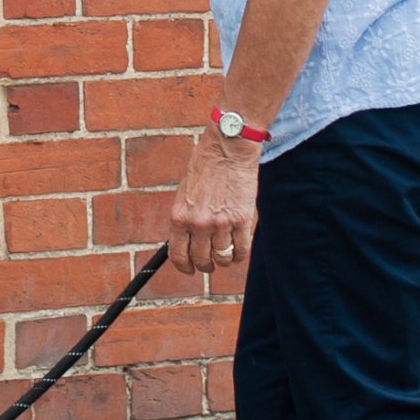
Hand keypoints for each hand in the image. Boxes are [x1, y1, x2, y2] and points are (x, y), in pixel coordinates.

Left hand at [168, 130, 259, 278]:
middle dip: (205, 266)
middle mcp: (198, 223)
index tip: (189, 269)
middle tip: (210, 264)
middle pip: (201, 260)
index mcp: (179, 216)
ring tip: (225, 254)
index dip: (184, 267)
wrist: (228, 150)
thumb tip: (186, 242)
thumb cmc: (205, 166)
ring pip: (222, 258)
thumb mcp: (184, 194)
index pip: (178, 255)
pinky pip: (241, 250)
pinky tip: (238, 250)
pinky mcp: (242, 220)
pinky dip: (239, 255)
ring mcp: (221, 223)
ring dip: (224, 260)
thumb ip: (185, 218)